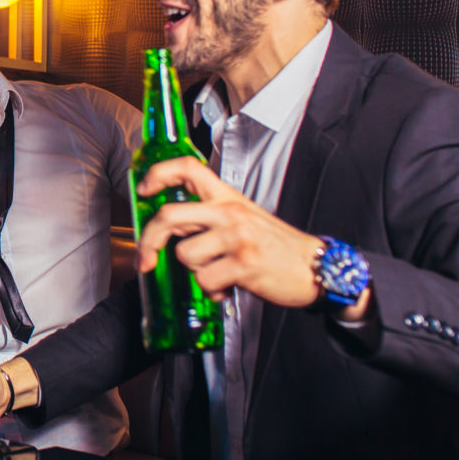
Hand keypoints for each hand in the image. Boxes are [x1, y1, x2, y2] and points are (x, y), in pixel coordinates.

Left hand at [135, 156, 321, 307]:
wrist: (315, 267)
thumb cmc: (275, 245)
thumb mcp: (244, 218)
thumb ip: (209, 217)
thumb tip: (169, 228)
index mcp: (228, 197)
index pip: (188, 168)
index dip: (159, 174)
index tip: (142, 189)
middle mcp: (230, 212)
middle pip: (170, 216)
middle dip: (149, 241)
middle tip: (145, 258)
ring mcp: (237, 237)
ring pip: (185, 255)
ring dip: (196, 271)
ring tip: (217, 273)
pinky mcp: (244, 264)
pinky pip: (205, 280)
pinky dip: (212, 291)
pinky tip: (227, 287)